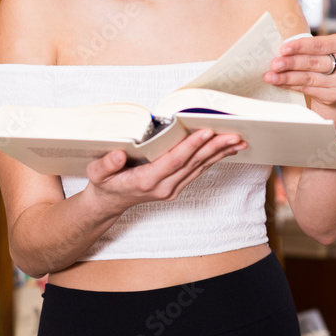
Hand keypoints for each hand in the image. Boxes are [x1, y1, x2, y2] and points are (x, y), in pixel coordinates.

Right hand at [84, 129, 246, 213]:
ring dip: (220, 153)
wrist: (109, 203)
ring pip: (200, 168)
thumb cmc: (104, 184)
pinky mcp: (177, 186)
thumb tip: (119, 154)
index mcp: (145, 181)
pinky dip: (214, 159)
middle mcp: (163, 186)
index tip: (207, 132)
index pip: (173, 161)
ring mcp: (172, 188)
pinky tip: (226, 149)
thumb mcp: (96, 174)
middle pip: (193, 164)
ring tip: (238, 141)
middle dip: (215, 148)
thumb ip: (106, 165)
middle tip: (234, 135)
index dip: (191, 146)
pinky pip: (198, 171)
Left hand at [265, 34, 335, 109]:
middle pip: (313, 62)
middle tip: (274, 64)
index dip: (300, 46)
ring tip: (271, 76)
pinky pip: (308, 89)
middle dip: (291, 63)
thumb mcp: (320, 50)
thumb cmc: (323, 60)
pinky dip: (291, 86)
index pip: (319, 45)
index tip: (283, 49)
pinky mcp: (335, 95)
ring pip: (309, 78)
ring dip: (287, 77)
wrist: (335, 84)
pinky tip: (279, 83)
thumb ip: (306, 48)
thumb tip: (279, 52)